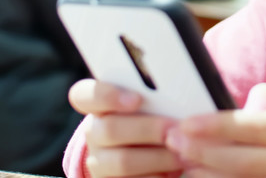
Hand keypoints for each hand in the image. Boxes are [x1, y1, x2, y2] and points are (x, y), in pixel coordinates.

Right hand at [68, 79, 185, 177]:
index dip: (107, 96)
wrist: (144, 156)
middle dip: (147, 129)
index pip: (84, 95)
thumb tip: (181, 96)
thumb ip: (156, 98)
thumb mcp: (152, 105)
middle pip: (109, 129)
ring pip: (121, 161)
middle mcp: (94, 132)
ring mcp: (98, 161)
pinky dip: (156, 176)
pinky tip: (173, 171)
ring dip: (156, 158)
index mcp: (99, 106)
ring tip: (181, 155)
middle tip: (174, 129)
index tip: (137, 99)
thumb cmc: (152, 120)